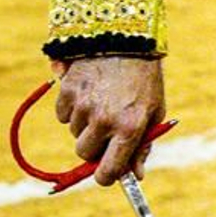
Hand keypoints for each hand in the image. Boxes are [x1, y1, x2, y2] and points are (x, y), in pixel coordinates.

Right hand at [54, 55, 167, 184]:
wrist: (127, 40)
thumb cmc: (144, 81)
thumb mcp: (153, 112)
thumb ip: (143, 145)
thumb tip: (135, 176)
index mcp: (130, 128)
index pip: (108, 170)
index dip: (105, 177)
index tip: (105, 175)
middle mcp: (104, 120)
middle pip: (84, 153)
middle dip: (93, 147)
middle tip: (105, 131)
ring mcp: (84, 105)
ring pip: (74, 132)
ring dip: (85, 125)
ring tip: (102, 102)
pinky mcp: (68, 91)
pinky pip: (62, 114)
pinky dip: (72, 109)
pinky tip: (88, 92)